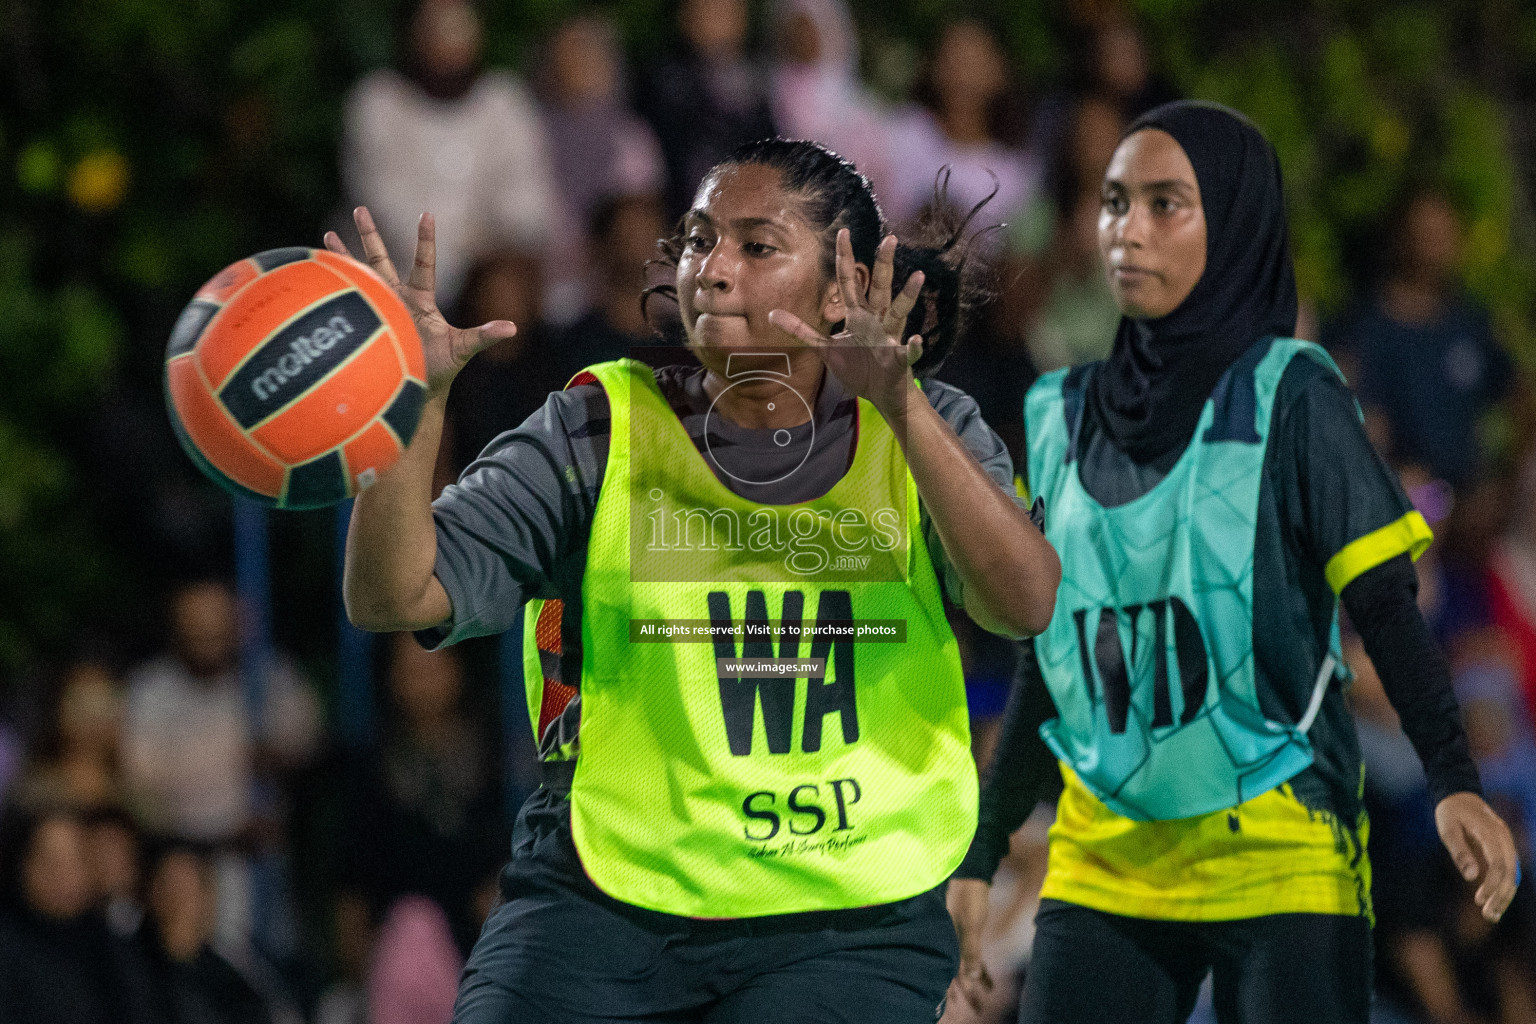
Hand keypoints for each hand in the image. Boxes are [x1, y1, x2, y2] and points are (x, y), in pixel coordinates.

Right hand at [323, 207, 515, 396]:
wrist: (417, 388)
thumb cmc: (442, 368)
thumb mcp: (463, 349)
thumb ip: (484, 336)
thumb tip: (513, 328)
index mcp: (421, 299)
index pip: (423, 263)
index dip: (425, 240)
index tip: (426, 214)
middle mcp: (397, 298)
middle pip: (381, 259)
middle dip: (370, 235)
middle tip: (360, 209)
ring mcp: (377, 308)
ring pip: (359, 276)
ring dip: (344, 255)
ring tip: (328, 235)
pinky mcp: (363, 322)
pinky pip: (346, 301)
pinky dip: (332, 287)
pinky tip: (317, 272)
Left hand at [768, 229, 924, 419]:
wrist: (881, 395)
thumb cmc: (858, 368)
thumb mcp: (825, 349)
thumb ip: (801, 331)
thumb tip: (770, 314)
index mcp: (858, 316)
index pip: (849, 282)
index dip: (845, 258)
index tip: (843, 232)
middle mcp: (876, 321)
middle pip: (880, 288)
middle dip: (884, 265)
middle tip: (890, 238)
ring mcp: (890, 338)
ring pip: (900, 312)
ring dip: (908, 295)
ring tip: (918, 277)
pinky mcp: (899, 360)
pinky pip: (907, 351)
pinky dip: (912, 347)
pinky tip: (915, 340)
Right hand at [946, 877, 993, 1013]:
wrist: (972, 874)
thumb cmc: (970, 897)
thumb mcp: (972, 924)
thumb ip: (971, 949)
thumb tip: (973, 977)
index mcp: (949, 941)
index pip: (952, 972)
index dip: (957, 990)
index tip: (964, 1005)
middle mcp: (952, 941)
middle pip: (958, 971)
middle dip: (967, 990)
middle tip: (975, 1008)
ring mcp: (959, 937)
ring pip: (966, 964)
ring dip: (975, 980)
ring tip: (985, 996)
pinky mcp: (969, 932)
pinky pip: (973, 954)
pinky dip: (980, 966)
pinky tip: (986, 976)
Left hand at [1435, 791, 1519, 921]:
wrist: (1459, 795)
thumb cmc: (1450, 813)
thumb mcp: (1448, 829)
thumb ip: (1460, 851)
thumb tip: (1471, 877)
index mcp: (1492, 833)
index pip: (1498, 865)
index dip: (1491, 885)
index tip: (1479, 901)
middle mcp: (1505, 839)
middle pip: (1510, 874)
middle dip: (1501, 896)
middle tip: (1488, 916)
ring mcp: (1507, 843)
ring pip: (1513, 875)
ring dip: (1504, 896)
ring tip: (1491, 915)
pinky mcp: (1505, 849)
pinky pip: (1509, 871)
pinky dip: (1504, 887)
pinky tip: (1495, 902)